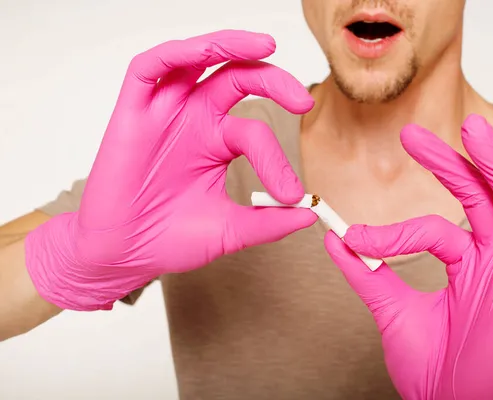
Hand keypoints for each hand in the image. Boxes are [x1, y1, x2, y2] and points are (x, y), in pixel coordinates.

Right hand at [25, 30, 316, 310]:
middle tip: (303, 101)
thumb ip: (268, 222)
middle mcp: (194, 120)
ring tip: (267, 46)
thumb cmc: (168, 239)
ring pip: (197, 60)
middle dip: (275, 80)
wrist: (123, 256)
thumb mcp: (229, 230)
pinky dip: (178, 54)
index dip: (278, 158)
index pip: (255, 131)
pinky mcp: (133, 113)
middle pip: (238, 79)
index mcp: (217, 143)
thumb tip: (310, 214)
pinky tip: (205, 53)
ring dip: (231, 46)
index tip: (293, 195)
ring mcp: (165, 113)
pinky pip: (151, 69)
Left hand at [325, 115, 492, 399]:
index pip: (437, 223)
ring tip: (474, 131)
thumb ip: (364, 270)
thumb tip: (334, 235)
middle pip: (478, 199)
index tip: (353, 229)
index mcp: (465, 263)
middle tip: (414, 134)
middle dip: (452, 163)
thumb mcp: (388, 306)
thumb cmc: (427, 362)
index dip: (397, 223)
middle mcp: (491, 260)